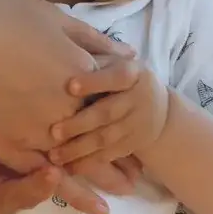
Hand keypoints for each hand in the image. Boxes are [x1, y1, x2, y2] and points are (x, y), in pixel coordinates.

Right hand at [0, 0, 133, 213]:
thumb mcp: (54, 18)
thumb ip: (92, 40)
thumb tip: (128, 55)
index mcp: (80, 74)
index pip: (112, 100)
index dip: (125, 115)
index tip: (139, 130)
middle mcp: (63, 107)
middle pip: (99, 135)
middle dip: (119, 155)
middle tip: (136, 176)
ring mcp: (32, 130)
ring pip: (76, 161)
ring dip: (100, 178)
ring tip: (122, 191)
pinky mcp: (2, 145)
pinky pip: (40, 175)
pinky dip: (66, 189)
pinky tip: (85, 202)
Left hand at [46, 61, 169, 165]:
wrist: (158, 108)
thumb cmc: (122, 78)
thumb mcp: (117, 61)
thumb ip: (97, 56)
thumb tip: (66, 45)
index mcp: (133, 73)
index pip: (115, 76)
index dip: (94, 81)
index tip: (69, 86)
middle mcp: (139, 98)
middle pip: (108, 112)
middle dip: (80, 123)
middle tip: (53, 132)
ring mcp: (138, 124)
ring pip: (107, 138)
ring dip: (80, 149)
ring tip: (55, 156)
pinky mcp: (134, 144)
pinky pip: (110, 155)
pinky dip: (89, 163)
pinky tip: (69, 168)